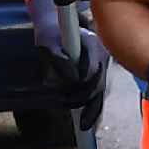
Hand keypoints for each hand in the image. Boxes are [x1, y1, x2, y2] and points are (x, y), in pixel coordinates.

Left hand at [26, 0, 108, 129]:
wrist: (56, 25)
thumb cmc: (50, 32)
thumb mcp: (47, 43)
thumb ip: (57, 60)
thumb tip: (71, 80)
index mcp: (93, 44)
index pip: (91, 70)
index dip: (79, 81)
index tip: (66, 89)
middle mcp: (101, 54)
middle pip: (98, 84)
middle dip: (83, 98)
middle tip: (66, 105)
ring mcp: (102, 64)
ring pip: (100, 91)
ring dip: (90, 108)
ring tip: (82, 123)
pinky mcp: (98, 73)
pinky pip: (98, 92)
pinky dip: (93, 107)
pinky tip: (86, 121)